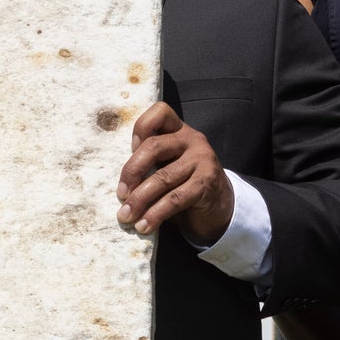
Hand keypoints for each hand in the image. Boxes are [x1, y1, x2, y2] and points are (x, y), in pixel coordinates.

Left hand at [115, 102, 233, 242]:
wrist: (219, 207)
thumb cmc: (183, 184)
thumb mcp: (167, 166)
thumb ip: (149, 163)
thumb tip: (120, 185)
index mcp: (179, 130)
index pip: (159, 113)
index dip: (140, 128)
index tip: (129, 149)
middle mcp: (192, 140)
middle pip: (154, 146)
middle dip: (131, 172)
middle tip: (120, 194)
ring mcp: (202, 160)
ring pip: (163, 178)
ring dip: (140, 200)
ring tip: (126, 216)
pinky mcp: (207, 183)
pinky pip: (175, 199)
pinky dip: (155, 214)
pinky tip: (144, 225)